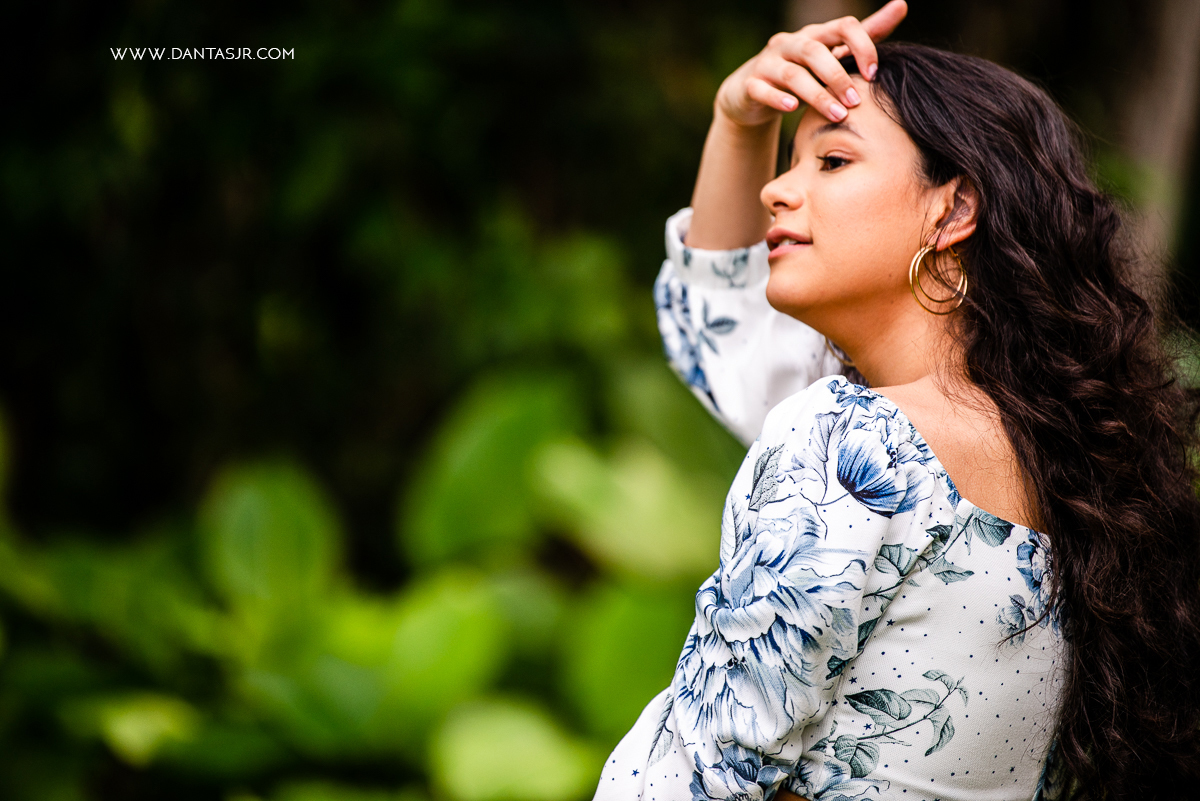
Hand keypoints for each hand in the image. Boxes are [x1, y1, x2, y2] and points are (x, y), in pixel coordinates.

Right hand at [714, 0, 907, 127]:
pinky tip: (792, 109)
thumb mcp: (833, 54)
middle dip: (838, 77)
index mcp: (816, 35)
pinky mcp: (751, 85)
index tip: (874, 74)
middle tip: (856, 101)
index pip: (843, 27)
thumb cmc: (803, 73)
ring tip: (837, 115)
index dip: (862, 46)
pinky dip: (777, 98)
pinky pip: (762, 89)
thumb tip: (901, 5)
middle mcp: (791, 43)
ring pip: (792, 74)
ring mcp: (768, 63)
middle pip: (815, 51)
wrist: (753, 93)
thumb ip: (865, 35)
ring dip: (816, 95)